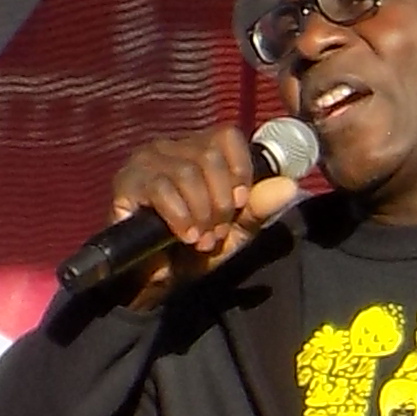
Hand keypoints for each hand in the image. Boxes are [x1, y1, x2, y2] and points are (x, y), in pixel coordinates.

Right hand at [106, 125, 297, 280]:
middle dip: (221, 201)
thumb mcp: (236, 230)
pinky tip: (183, 235)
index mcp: (199, 150)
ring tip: (199, 239)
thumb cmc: (195, 249)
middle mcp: (171, 146)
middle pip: (210, 155)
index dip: (240, 170)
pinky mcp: (126, 181)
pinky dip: (179, 215)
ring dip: (201, 212)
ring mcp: (146, 160)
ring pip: (187, 172)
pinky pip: (161, 188)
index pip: (227, 136)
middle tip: (216, 232)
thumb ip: (259, 207)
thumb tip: (290, 185)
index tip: (240, 204)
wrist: (158, 279)